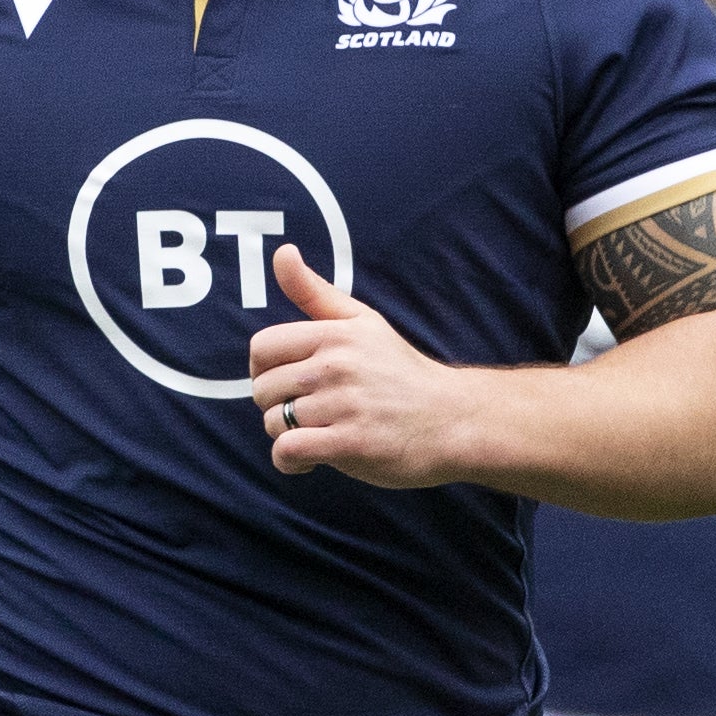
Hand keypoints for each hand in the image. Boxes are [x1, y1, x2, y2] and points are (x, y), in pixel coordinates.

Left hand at [247, 250, 480, 488]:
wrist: (452, 420)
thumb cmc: (401, 372)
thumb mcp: (363, 322)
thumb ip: (315, 292)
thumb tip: (281, 252)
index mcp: (337, 334)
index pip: (262, 347)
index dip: (263, 370)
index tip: (286, 383)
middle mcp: (338, 365)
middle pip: (263, 389)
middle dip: (276, 406)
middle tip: (308, 413)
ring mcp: (345, 404)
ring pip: (274, 423)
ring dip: (287, 436)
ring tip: (318, 433)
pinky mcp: (351, 443)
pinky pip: (288, 451)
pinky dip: (290, 462)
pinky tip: (310, 461)